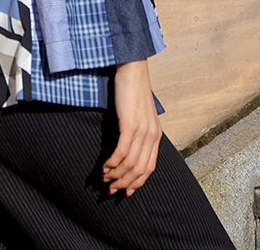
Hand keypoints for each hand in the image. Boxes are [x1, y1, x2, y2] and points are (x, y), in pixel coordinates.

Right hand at [101, 59, 162, 197]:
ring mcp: (142, 130)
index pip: (149, 168)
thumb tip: (126, 147)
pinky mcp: (130, 124)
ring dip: (116, 175)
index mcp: (156, 135)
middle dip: (124, 184)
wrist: (132, 67)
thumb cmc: (132, 89)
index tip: (124, 192)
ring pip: (130, 164)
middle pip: (140, 170)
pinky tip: (104, 166)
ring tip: (103, 178)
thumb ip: (137, 131)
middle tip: (109, 189)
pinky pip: (122, 151)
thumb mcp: (138, 114)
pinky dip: (113, 163)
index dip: (136, 183)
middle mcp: (152, 135)